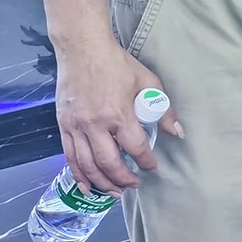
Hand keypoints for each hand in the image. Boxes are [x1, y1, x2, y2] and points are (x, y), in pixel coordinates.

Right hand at [54, 36, 181, 193]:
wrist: (82, 50)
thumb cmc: (117, 64)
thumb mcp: (147, 81)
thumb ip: (162, 108)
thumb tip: (177, 132)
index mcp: (118, 113)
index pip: (135, 147)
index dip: (145, 161)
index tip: (152, 167)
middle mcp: (95, 124)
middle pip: (108, 162)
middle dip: (123, 179)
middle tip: (134, 185)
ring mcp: (76, 126)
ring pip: (87, 164)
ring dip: (101, 182)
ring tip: (114, 192)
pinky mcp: (63, 125)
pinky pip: (69, 157)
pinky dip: (78, 174)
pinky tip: (88, 185)